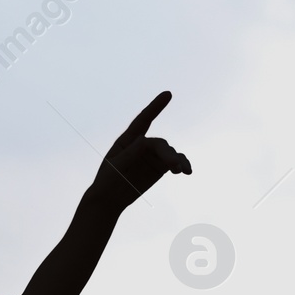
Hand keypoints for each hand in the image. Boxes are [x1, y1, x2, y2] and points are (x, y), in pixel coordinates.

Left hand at [87, 91, 191, 213]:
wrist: (109, 200)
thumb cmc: (106, 182)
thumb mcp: (115, 167)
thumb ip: (129, 154)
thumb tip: (144, 140)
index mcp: (127, 140)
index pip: (143, 121)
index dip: (155, 107)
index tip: (168, 94)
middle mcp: (141, 145)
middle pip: (159, 144)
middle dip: (167, 153)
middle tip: (174, 165)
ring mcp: (152, 155)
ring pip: (169, 152)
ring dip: (176, 159)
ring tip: (181, 170)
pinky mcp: (160, 167)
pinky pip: (175, 162)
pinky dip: (183, 164)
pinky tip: (187, 171)